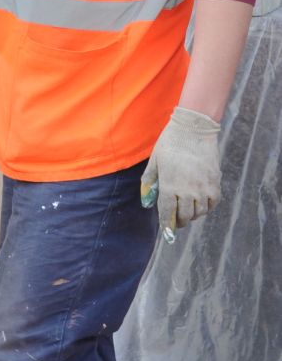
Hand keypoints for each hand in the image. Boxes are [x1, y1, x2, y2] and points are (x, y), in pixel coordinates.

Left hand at [140, 107, 220, 239]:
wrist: (194, 129)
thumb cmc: (170, 143)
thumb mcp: (154, 161)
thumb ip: (149, 182)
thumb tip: (146, 202)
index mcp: (169, 185)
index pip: (167, 213)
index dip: (167, 224)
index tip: (167, 232)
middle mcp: (186, 190)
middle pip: (184, 216)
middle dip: (179, 221)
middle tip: (177, 220)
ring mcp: (203, 187)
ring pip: (199, 212)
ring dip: (193, 214)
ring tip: (188, 210)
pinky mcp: (215, 182)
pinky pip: (213, 203)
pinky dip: (207, 207)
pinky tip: (201, 203)